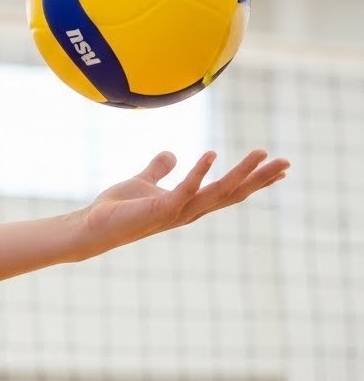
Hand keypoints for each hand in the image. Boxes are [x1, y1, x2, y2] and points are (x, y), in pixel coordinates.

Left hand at [74, 149, 289, 258]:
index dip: (253, 180)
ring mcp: (176, 212)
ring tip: (261, 154)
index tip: (278, 168)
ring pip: (217, 192)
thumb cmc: (118, 209)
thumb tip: (170, 154)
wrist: (93, 227)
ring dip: (240, 173)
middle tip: (286, 163)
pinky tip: (211, 153)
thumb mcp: (144, 181)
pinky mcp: (160, 210)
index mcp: (189, 203)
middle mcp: (188, 211)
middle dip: (259, 179)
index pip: (228, 191)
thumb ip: (159, 169)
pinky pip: (184, 189)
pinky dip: (198, 172)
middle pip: (232, 194)